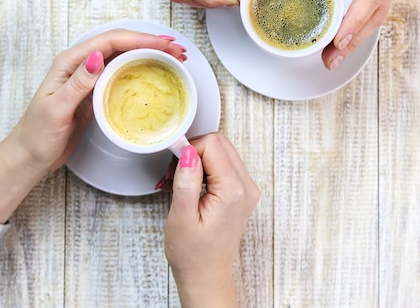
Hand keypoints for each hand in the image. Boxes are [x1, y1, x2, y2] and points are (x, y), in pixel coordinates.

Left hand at [7, 29, 185, 173]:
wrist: (29, 156)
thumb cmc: (38, 134)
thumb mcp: (57, 108)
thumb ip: (78, 83)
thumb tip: (98, 57)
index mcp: (70, 62)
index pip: (110, 42)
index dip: (140, 40)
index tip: (165, 45)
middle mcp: (81, 65)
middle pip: (120, 45)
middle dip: (151, 44)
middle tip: (177, 50)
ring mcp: (89, 78)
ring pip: (123, 57)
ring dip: (149, 55)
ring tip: (173, 58)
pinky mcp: (95, 92)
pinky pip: (121, 74)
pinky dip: (140, 70)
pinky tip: (154, 73)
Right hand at [164, 133, 259, 307]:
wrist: (206, 275)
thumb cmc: (193, 254)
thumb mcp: (181, 217)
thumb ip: (186, 181)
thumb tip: (188, 151)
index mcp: (233, 191)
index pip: (212, 144)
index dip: (188, 151)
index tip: (173, 169)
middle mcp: (246, 186)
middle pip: (219, 143)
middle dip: (192, 152)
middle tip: (174, 175)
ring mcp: (247, 189)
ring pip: (221, 150)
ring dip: (197, 159)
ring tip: (179, 182)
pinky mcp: (241, 191)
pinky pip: (224, 163)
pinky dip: (204, 167)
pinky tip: (190, 184)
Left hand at [320, 0, 419, 69]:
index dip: (354, 21)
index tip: (338, 40)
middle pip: (375, 14)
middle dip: (352, 42)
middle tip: (330, 61)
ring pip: (378, 13)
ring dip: (357, 37)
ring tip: (335, 56)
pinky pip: (380, 5)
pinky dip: (364, 24)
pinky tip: (350, 33)